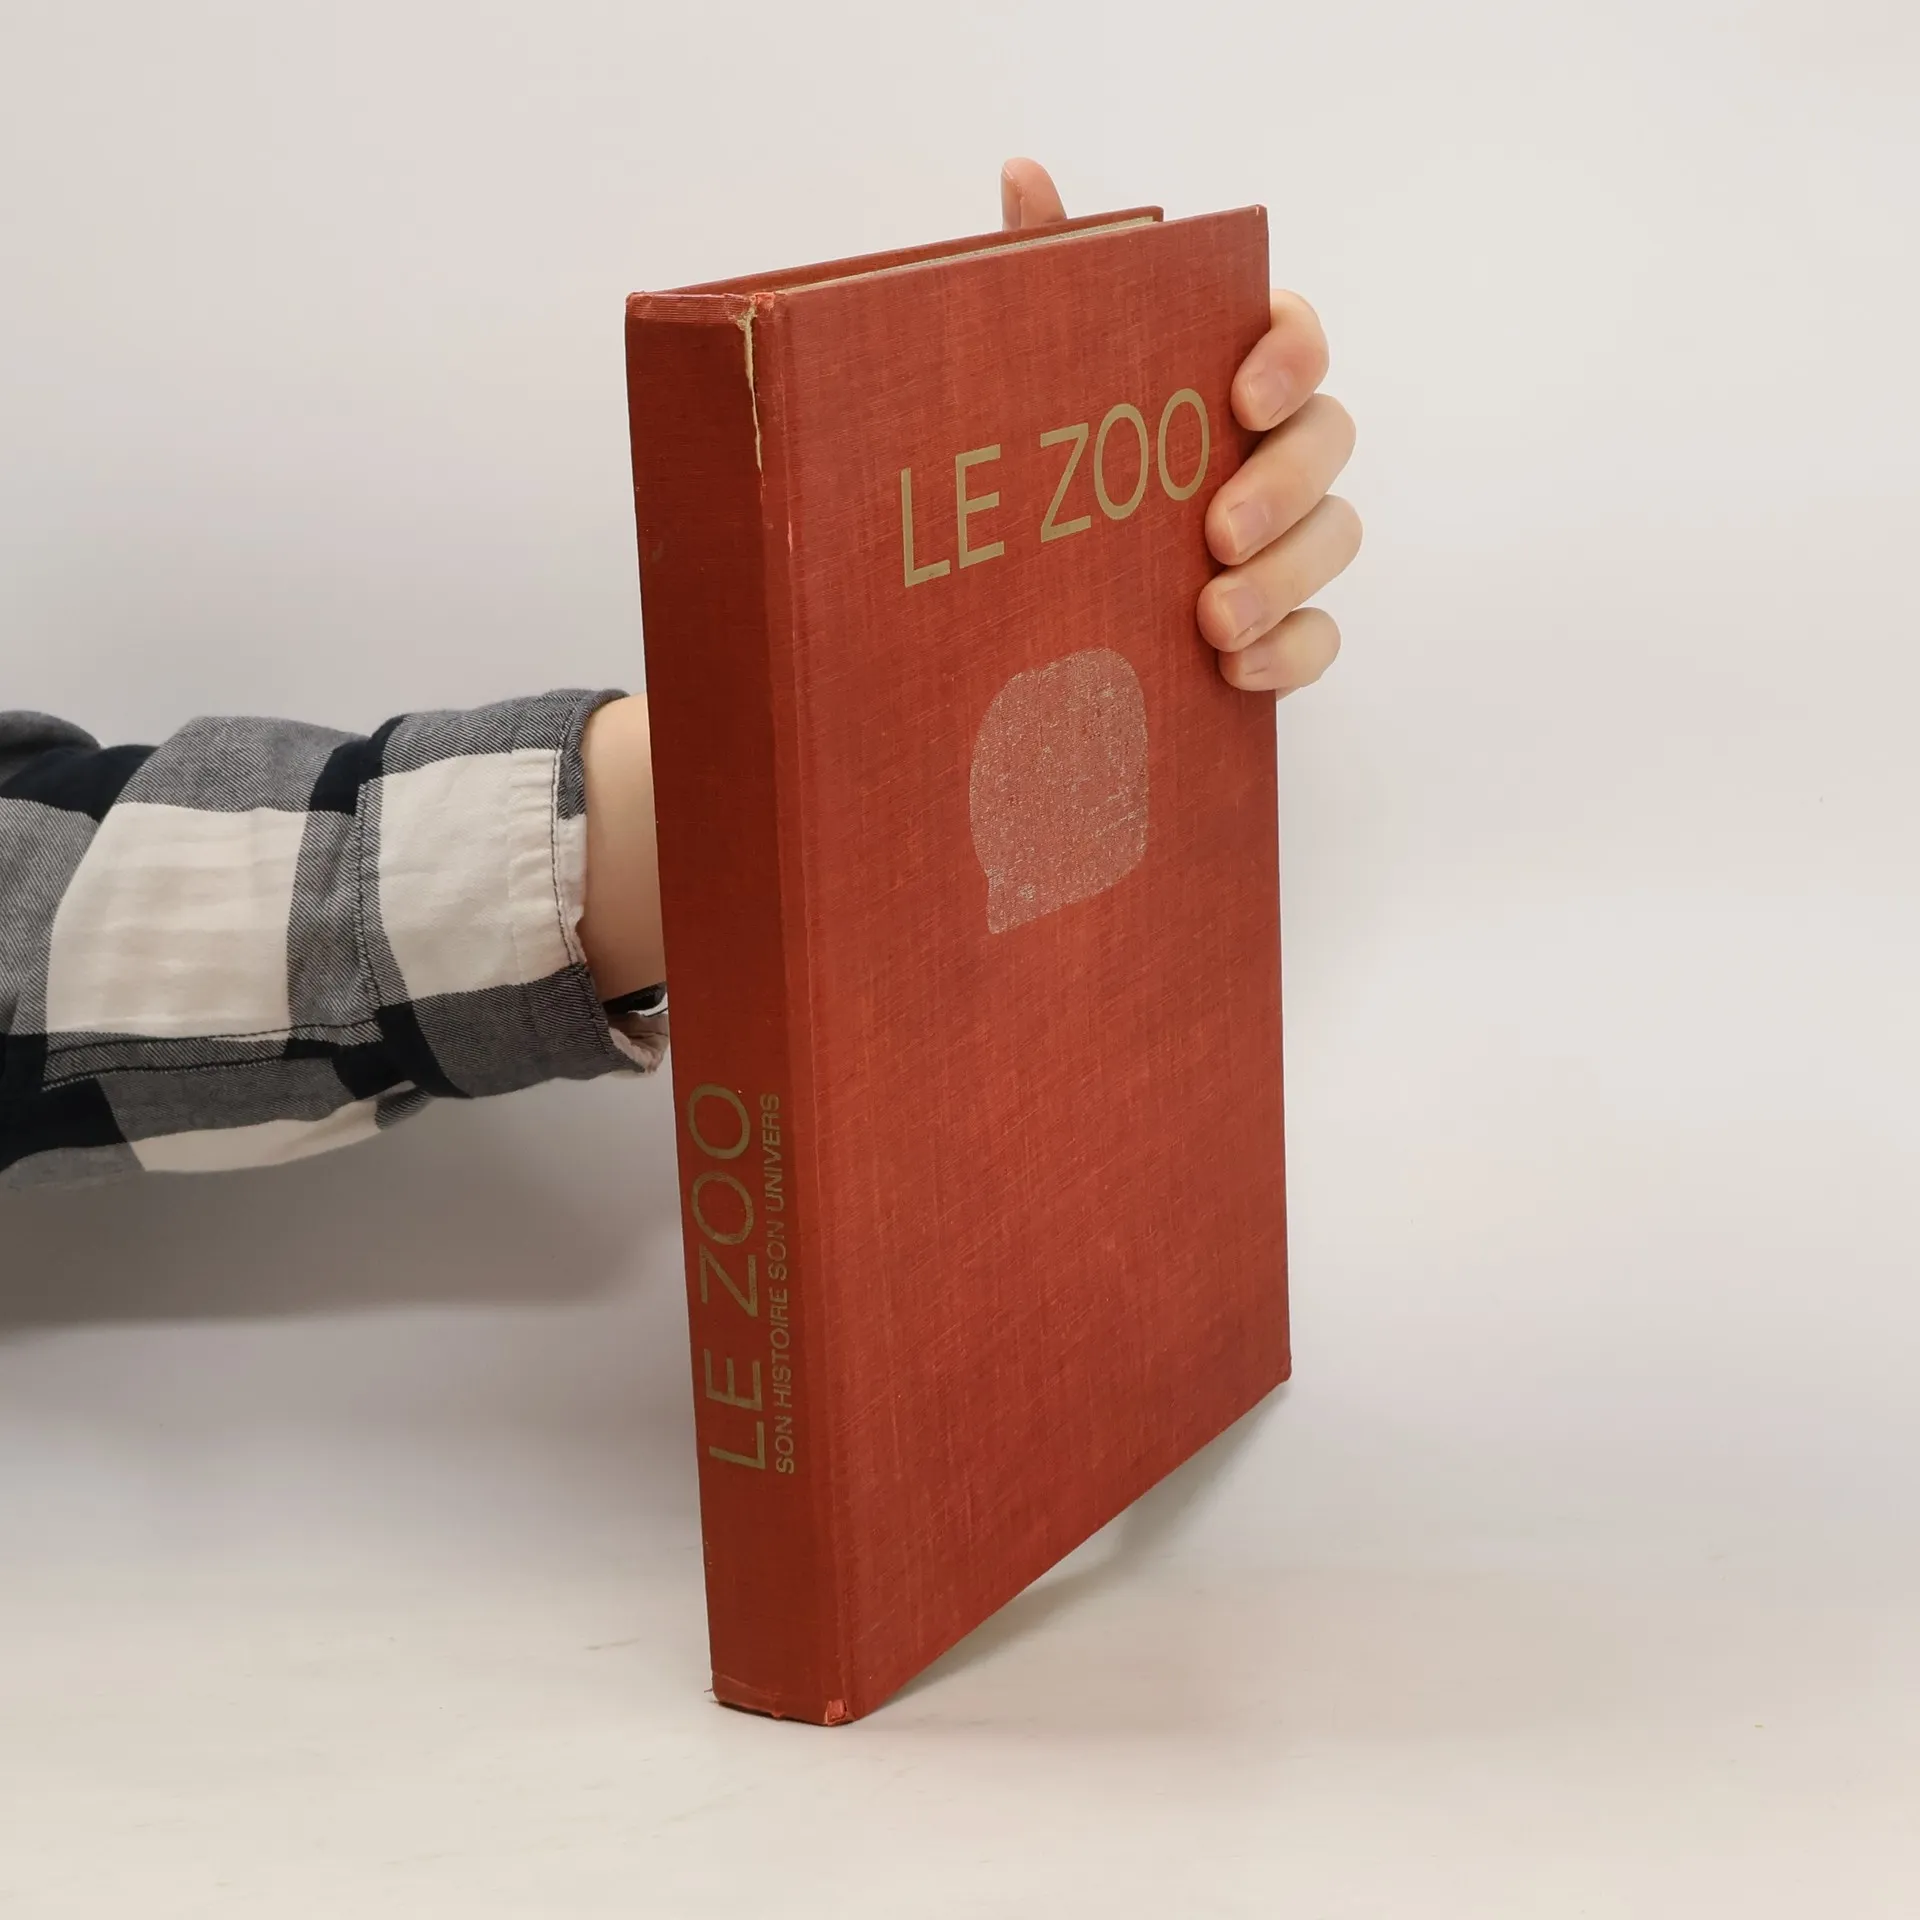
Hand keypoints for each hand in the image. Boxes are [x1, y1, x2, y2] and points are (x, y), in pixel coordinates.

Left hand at [1001, 158, 1360, 697]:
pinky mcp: (1286, 622)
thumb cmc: (1069, 458)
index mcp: (1230, 371)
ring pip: (1336, 540)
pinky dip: (1288, 654)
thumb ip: (1051, 273)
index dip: (1290, 357)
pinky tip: (1233, 670)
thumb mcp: (1051, 371)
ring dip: (1282, 580)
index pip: (1295, 335)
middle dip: (1282, 485)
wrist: (1049, 597)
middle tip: (1217, 532)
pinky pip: (1322, 638)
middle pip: (1329, 440)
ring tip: (1214, 622)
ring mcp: (1290, 536)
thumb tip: (1022, 173)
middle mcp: (1276, 445)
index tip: (1241, 398)